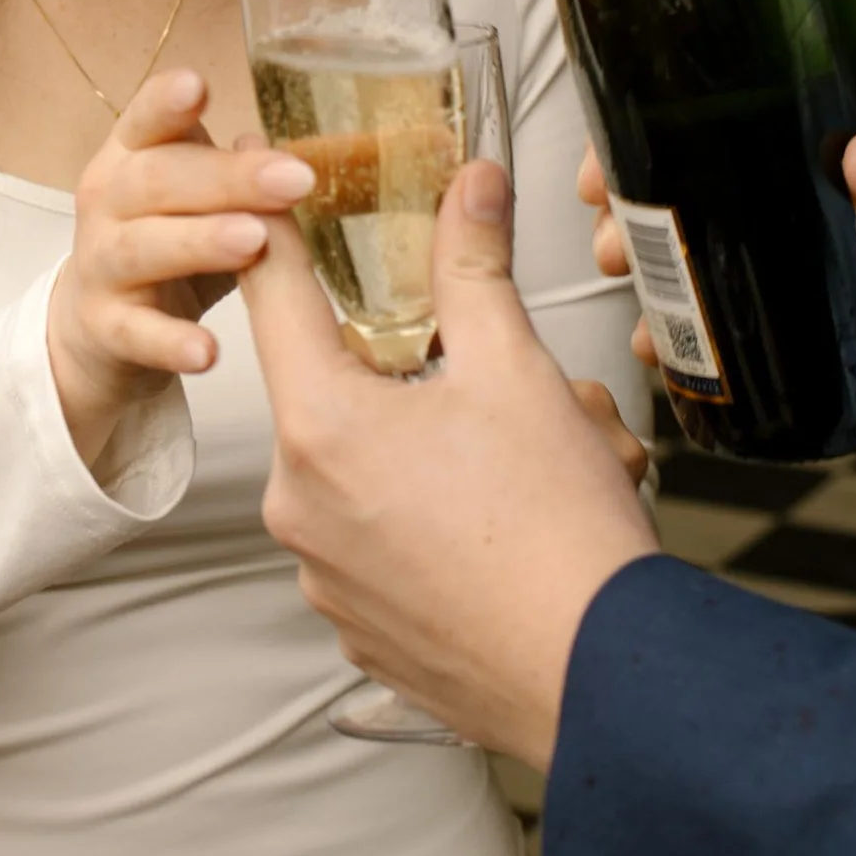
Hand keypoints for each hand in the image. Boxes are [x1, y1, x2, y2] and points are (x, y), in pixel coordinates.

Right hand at [48, 67, 314, 473]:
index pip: (147, 119)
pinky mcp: (105, 326)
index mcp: (134, 155)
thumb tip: (320, 160)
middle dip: (226, 177)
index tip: (199, 85)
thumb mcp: (202, 199)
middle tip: (293, 179)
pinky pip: (137, 333)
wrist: (101, 324)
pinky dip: (171, 342)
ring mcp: (100, 264)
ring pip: (142, 248)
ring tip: (252, 241)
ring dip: (198, 242)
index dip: (168, 102)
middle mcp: (109, 201)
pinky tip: (208, 351)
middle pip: (158, 179)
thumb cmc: (171, 242)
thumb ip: (246, 176)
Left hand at [245, 159, 660, 767]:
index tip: (253, 176)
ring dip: (440, 448)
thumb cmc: (560, 537)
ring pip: (370, 466)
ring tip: (530, 466)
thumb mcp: (519, 372)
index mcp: (321, 426)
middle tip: (507, 383)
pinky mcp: (356, 626)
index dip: (270, 226)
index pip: (271, 293)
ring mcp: (323, 574)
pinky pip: (379, 540)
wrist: (602, 679)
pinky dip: (433, 521)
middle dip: (424, 368)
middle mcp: (300, 505)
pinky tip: (506, 528)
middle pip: (337, 386)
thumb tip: (471, 186)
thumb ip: (476, 266)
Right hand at [577, 18, 855, 379]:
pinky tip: (665, 341)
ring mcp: (818, 205)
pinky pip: (749, 283)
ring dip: (662, 243)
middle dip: (643, 173)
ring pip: (717, 212)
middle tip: (608, 215)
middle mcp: (825, 134)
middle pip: (708, 137)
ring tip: (625, 273)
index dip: (672, 72)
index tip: (616, 114)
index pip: (749, 46)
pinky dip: (703, 311)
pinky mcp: (824, 272)